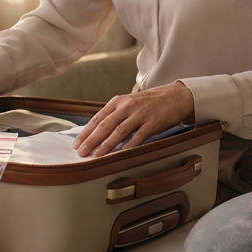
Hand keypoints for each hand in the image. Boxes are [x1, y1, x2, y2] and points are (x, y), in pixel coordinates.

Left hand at [72, 81, 193, 157]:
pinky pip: (139, 136)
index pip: (97, 118)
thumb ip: (113, 116)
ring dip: (106, 144)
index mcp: (117, 101)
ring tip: (96, 155)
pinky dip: (129, 146)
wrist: (175, 96)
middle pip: (105, 125)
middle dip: (91, 140)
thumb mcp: (128, 104)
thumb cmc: (149, 103)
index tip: (76, 144)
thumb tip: (95, 133)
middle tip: (81, 153)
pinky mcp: (154, 122)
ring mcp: (140, 114)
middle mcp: (127, 106)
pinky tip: (121, 154)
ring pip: (119, 131)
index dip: (86, 132)